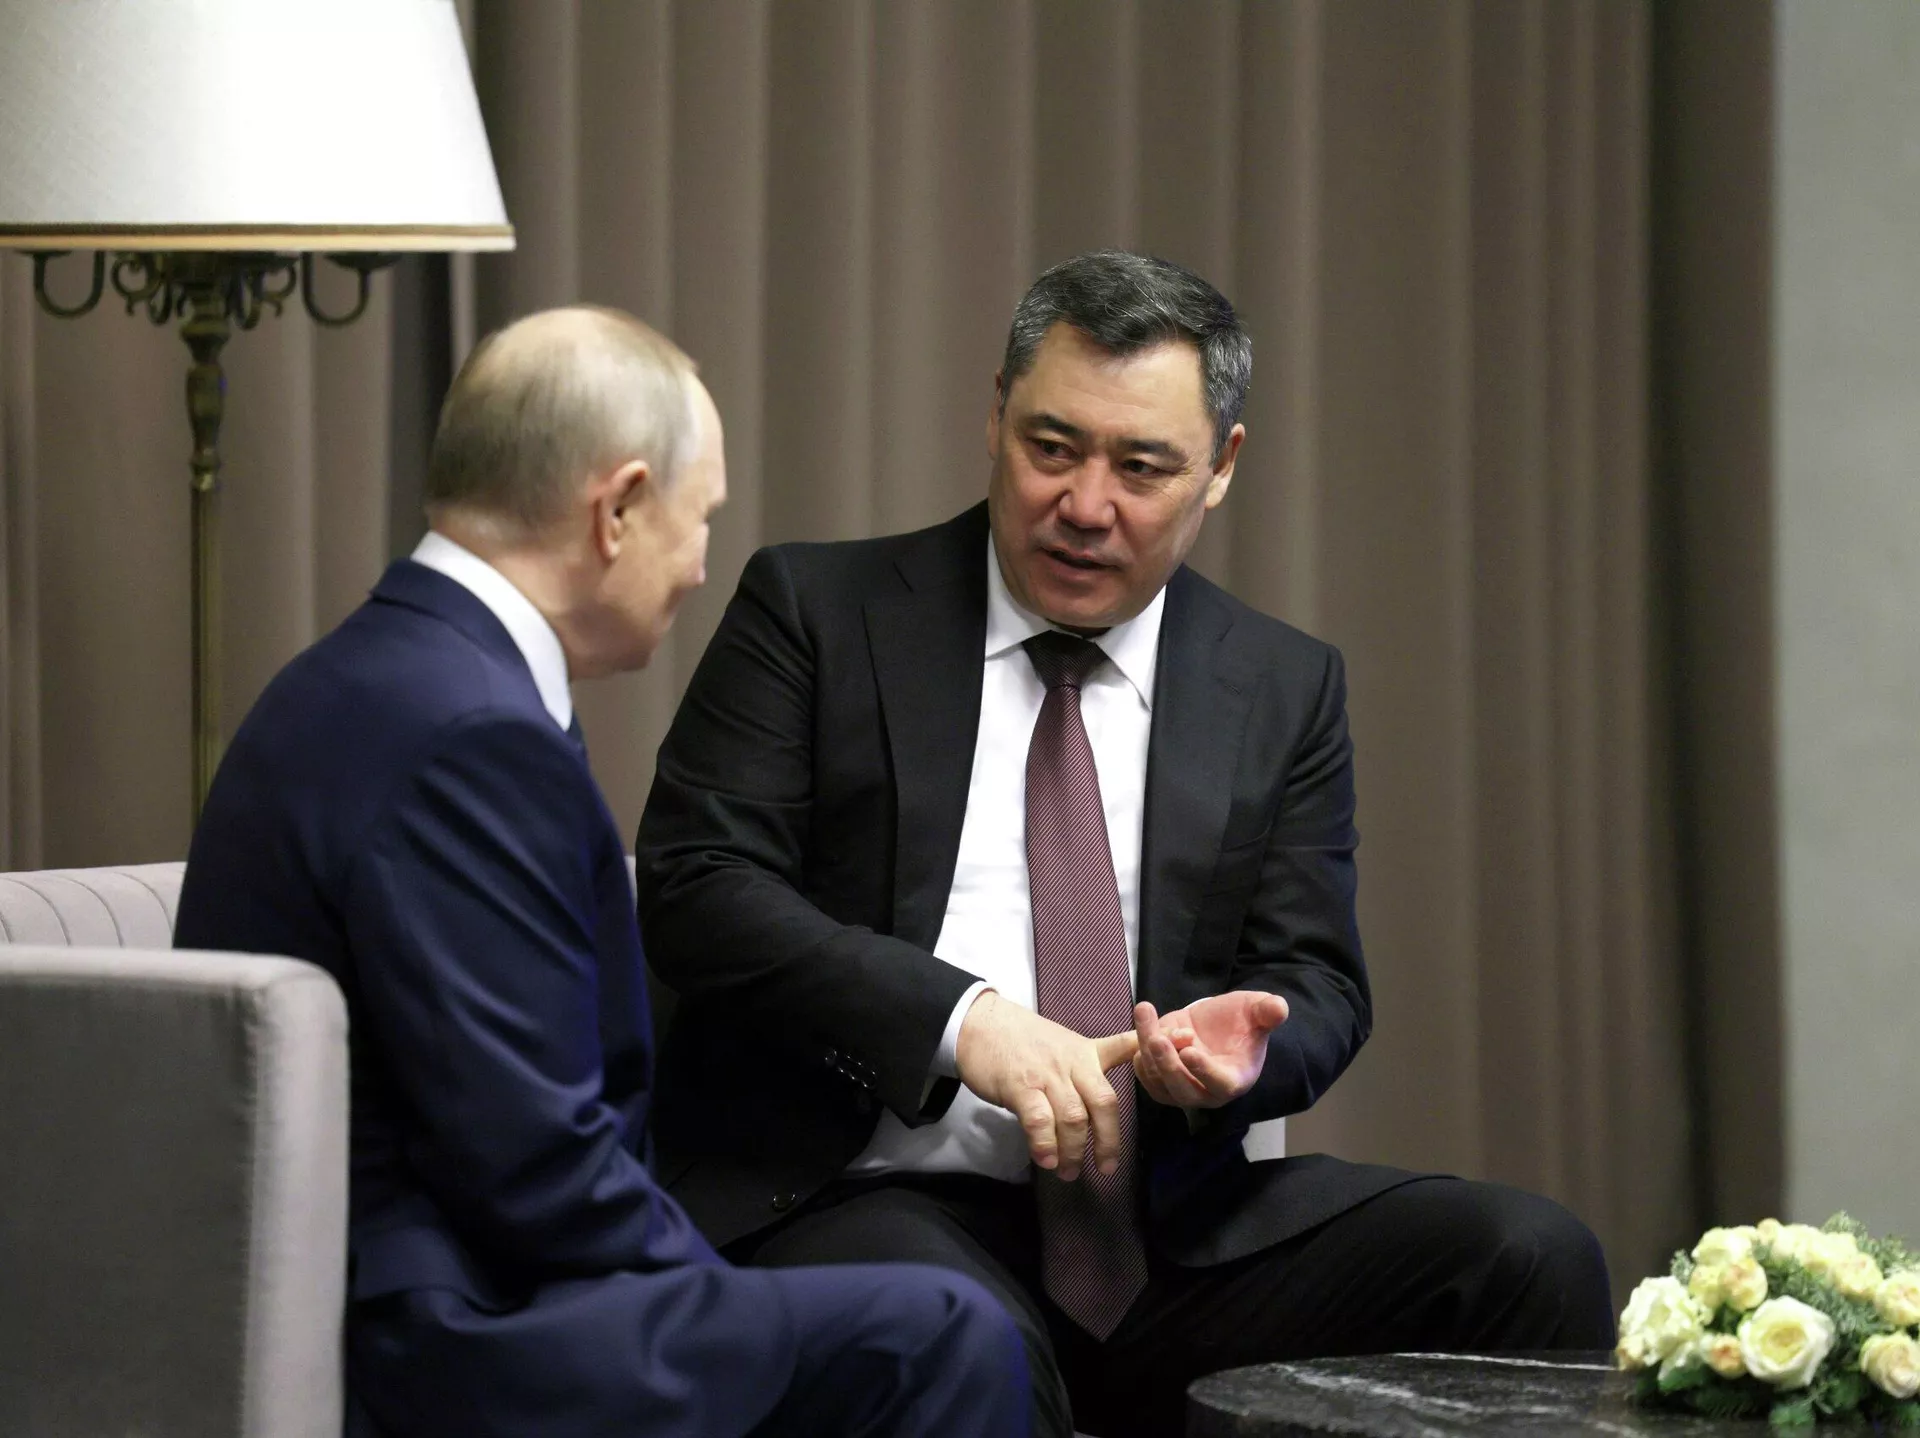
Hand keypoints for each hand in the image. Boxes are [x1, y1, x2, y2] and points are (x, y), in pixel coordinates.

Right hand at [954, 990, 1140, 1180]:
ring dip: (1074, 1150)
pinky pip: (1039, 1120)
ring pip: (1073, 1117)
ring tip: (1068, 1171)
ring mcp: (1046, 1074)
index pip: (1120, 1069)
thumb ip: (1093, 1059)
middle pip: (1103, 1103)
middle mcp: (1071, 1063)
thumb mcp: (1065, 1042)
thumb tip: (1114, 1085)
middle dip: (1108, 1141)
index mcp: (1085, 1053)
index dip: (1137, 1093)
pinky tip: (1046, 1159)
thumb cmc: (1021, 1039)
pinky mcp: (1019, 1086)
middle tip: (1105, 1167)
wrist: (979, 1024)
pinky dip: (1045, 1144)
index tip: (1125, 1136)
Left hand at [1132, 990, 1289, 1109]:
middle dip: (1168, 1065)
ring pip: (1158, 1081)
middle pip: (1183, 1090)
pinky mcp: (1160, 1081)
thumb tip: (1279, 1008)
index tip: (1190, 1051)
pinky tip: (1142, 1024)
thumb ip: (1268, 1012)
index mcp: (1235, 1078)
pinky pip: (1145, 1074)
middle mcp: (1207, 1092)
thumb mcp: (1257, 1011)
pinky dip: (1138, 1051)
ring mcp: (1181, 1090)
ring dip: (1148, 1051)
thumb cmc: (1241, 1021)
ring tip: (1146, 1015)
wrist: (1217, 1024)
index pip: (1221, 1084)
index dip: (1205, 1071)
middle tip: (1158, 1039)